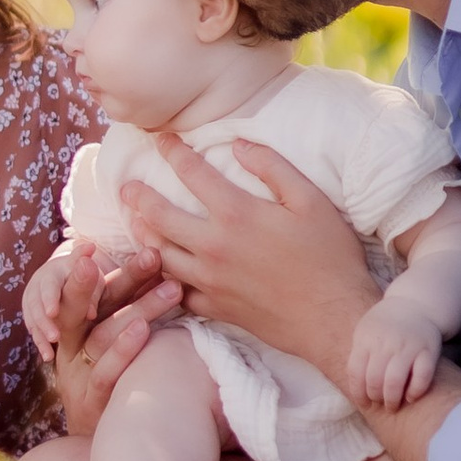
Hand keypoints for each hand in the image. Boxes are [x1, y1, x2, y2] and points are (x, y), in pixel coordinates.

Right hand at [29, 242, 178, 437]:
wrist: (100, 444)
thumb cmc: (113, 384)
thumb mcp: (110, 344)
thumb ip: (127, 309)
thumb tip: (171, 268)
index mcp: (74, 326)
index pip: (93, 289)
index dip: (109, 264)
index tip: (132, 240)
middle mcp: (70, 345)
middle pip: (94, 304)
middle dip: (123, 276)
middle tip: (153, 252)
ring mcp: (77, 373)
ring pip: (105, 334)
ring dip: (140, 308)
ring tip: (171, 289)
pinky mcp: (90, 400)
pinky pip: (106, 371)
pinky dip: (124, 349)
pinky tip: (143, 330)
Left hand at [117, 141, 377, 381]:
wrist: (335, 320)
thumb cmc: (329, 258)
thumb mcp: (311, 201)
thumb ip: (273, 168)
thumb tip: (239, 144)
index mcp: (236, 214)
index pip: (191, 174)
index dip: (172, 152)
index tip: (160, 139)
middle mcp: (213, 246)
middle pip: (159, 217)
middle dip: (138, 197)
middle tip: (126, 186)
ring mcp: (210, 281)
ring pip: (160, 256)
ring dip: (143, 236)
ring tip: (135, 224)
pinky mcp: (215, 308)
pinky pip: (176, 292)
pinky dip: (163, 279)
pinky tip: (160, 271)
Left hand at [348, 288, 446, 408]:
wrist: (416, 304)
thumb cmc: (386, 324)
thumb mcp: (365, 331)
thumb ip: (358, 354)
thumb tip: (354, 388)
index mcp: (366, 338)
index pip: (356, 372)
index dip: (358, 393)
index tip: (364, 403)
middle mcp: (386, 342)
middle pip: (374, 379)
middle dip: (375, 397)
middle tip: (379, 403)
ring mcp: (408, 346)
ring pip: (395, 381)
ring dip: (392, 399)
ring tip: (392, 406)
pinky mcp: (428, 351)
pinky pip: (422, 377)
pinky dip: (415, 391)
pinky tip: (411, 397)